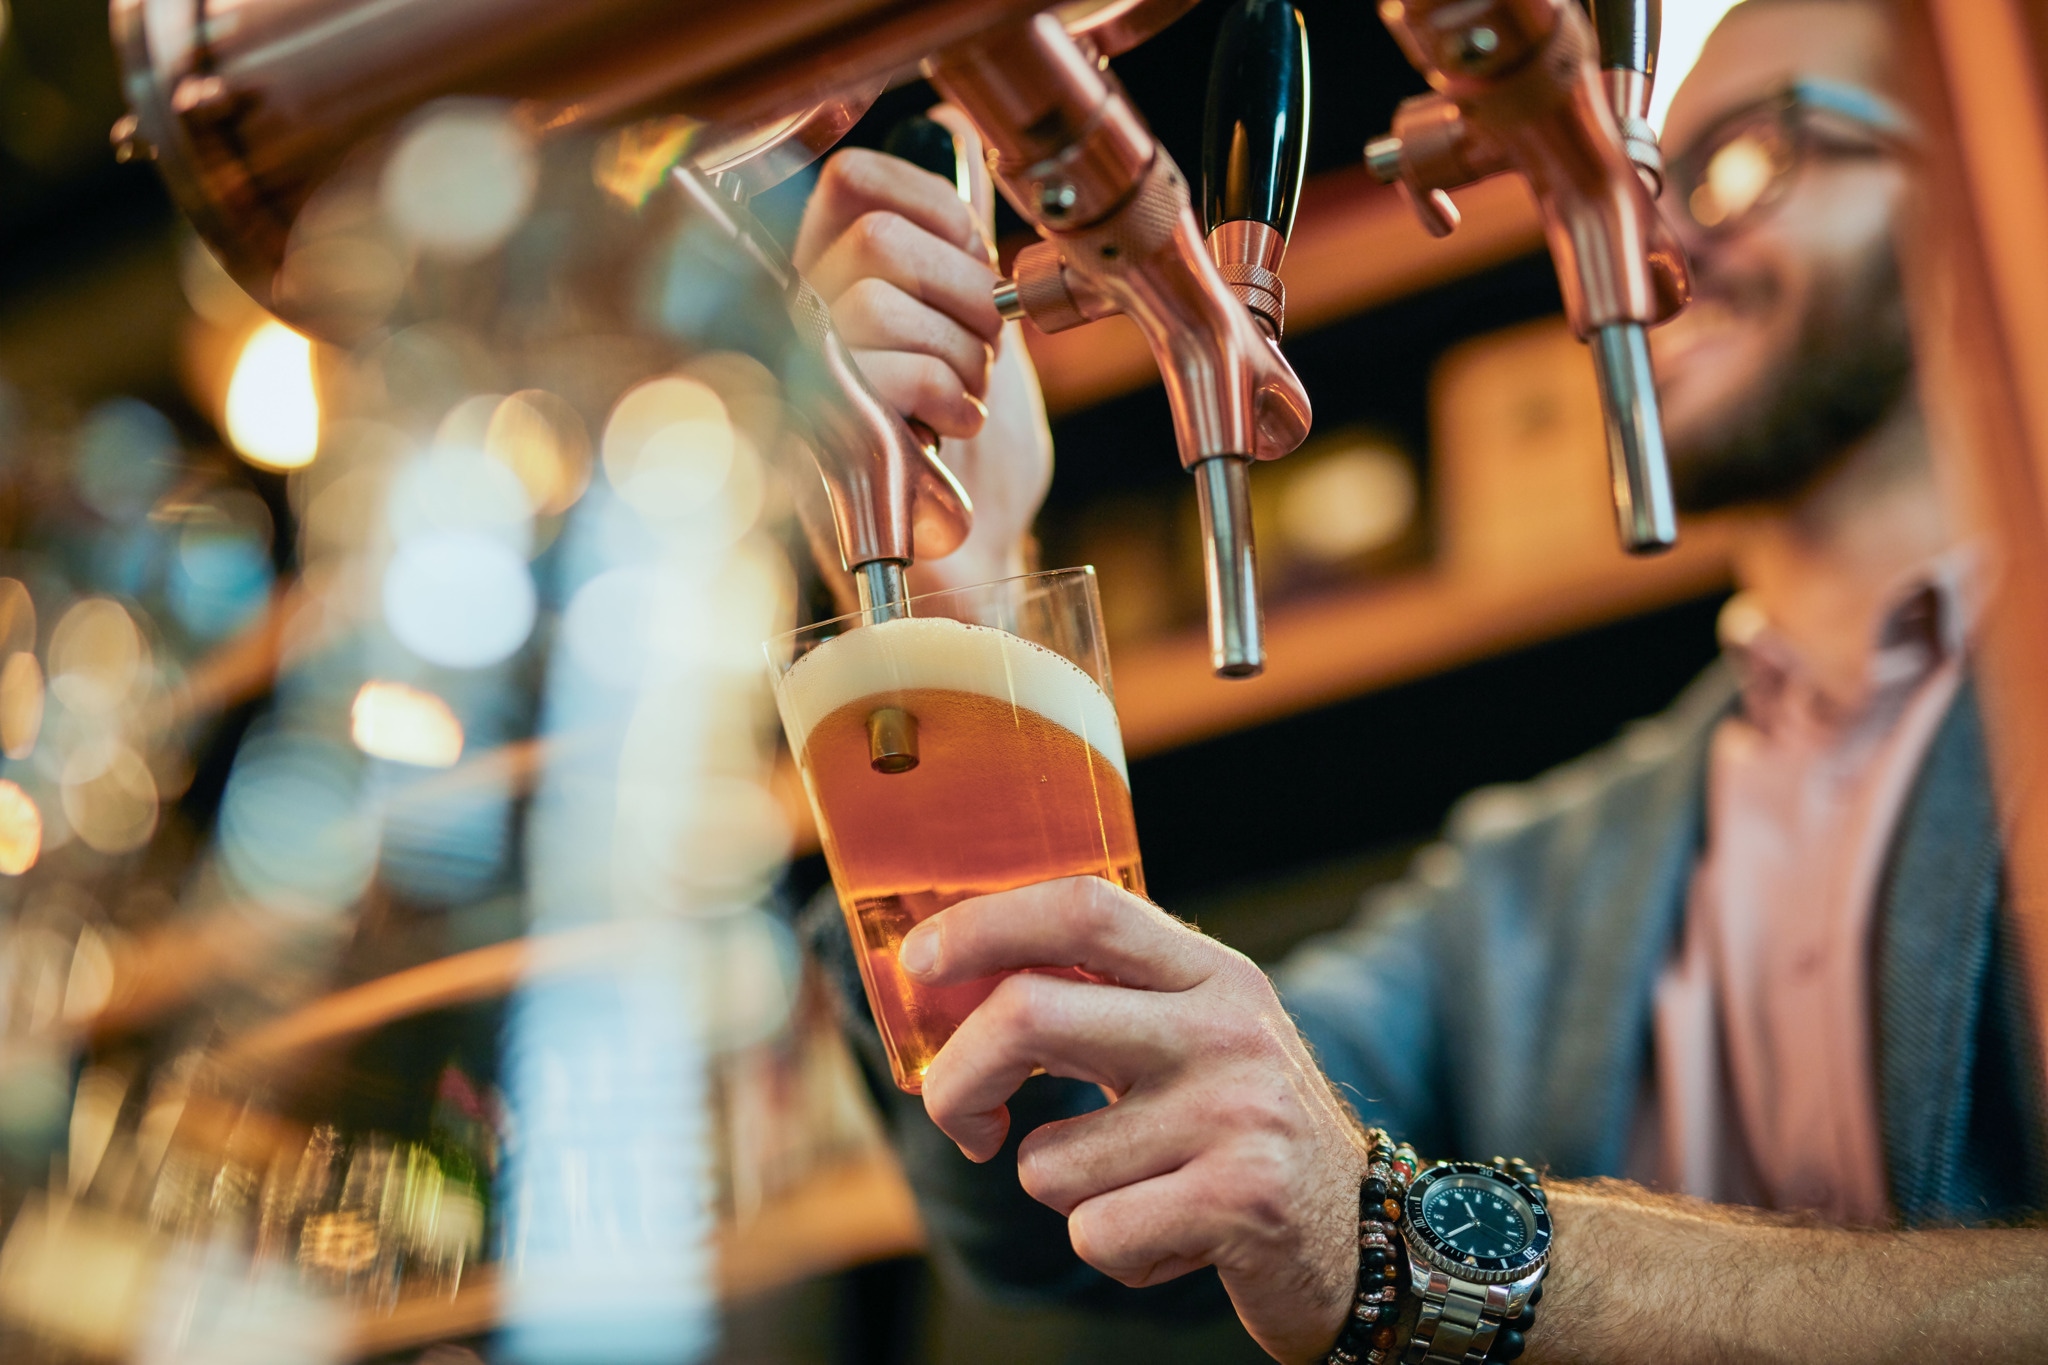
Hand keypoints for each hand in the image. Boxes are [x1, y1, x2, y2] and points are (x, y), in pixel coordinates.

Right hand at [793, 108, 1053, 592]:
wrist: (973, 564)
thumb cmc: (971, 464)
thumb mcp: (976, 330)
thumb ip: (957, 246)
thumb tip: (952, 140)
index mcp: (828, 280)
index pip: (852, 181)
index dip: (934, 208)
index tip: (977, 265)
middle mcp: (795, 321)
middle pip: (871, 237)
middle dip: (960, 290)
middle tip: (983, 350)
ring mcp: (797, 382)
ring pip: (872, 298)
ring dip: (957, 352)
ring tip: (966, 398)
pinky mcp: (816, 441)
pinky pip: (876, 369)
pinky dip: (944, 393)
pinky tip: (956, 427)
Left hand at [899, 876, 1367, 1363]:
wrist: (1365, 1237)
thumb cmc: (1241, 1132)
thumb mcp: (1193, 1038)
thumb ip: (1101, 1001)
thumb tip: (955, 985)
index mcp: (1209, 974)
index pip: (1083, 908)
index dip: (984, 925)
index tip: (919, 962)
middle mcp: (1226, 1027)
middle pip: (1028, 1014)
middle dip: (957, 1078)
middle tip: (962, 1119)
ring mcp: (1236, 1112)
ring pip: (1048, 1159)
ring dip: (1065, 1193)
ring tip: (1140, 1190)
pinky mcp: (1241, 1201)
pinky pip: (1094, 1233)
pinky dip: (1112, 1250)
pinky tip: (1171, 1237)